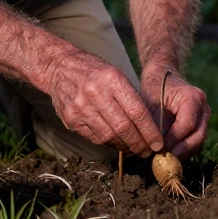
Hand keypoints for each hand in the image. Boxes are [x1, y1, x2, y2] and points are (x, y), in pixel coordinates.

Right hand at [46, 52, 163, 155]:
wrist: (60, 67)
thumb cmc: (94, 71)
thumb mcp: (115, 74)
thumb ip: (130, 97)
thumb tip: (149, 127)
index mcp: (111, 78)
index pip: (136, 111)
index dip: (149, 131)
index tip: (158, 143)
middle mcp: (95, 92)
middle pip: (123, 127)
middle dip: (138, 143)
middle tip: (147, 151)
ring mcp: (80, 107)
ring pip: (108, 136)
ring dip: (124, 147)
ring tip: (133, 149)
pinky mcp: (71, 118)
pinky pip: (94, 137)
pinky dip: (108, 143)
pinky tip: (116, 143)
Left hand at [142, 67, 209, 157]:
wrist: (163, 76)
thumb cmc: (155, 86)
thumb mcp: (151, 102)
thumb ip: (154, 124)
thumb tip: (154, 148)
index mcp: (193, 98)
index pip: (187, 124)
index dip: (174, 139)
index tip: (159, 149)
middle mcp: (203, 108)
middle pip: (197, 135)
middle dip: (181, 150)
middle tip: (165, 160)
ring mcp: (204, 117)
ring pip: (198, 141)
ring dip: (182, 152)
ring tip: (166, 159)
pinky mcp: (200, 125)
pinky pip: (194, 141)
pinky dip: (183, 149)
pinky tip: (170, 154)